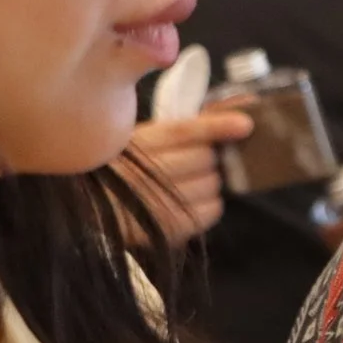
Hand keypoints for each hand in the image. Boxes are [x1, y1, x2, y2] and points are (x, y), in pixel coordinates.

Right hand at [120, 108, 253, 243]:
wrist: (96, 215)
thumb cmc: (129, 168)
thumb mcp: (144, 139)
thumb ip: (185, 127)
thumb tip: (237, 112)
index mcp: (130, 145)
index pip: (180, 132)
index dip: (215, 127)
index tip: (245, 124)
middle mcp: (137, 175)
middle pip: (203, 158)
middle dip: (210, 156)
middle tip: (200, 159)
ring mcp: (150, 206)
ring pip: (211, 183)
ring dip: (211, 179)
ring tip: (191, 180)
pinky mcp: (165, 230)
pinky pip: (212, 210)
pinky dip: (211, 203)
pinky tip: (194, 198)